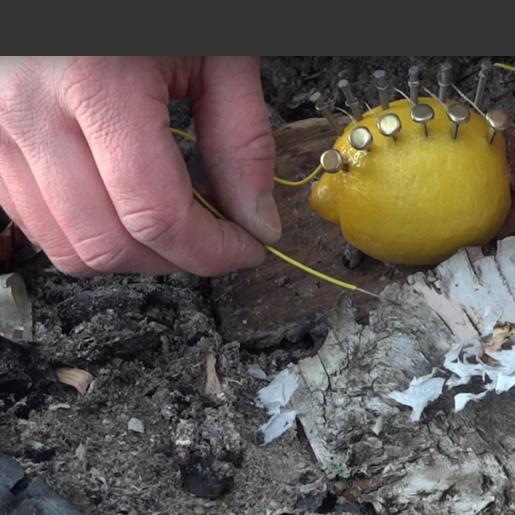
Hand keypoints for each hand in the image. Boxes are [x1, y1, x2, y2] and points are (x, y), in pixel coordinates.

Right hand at [0, 56, 277, 276]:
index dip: (211, 249)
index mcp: (96, 82)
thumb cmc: (150, 0)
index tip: (246, 247)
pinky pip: (34, 221)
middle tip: (219, 244)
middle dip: (177, 260)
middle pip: (108, 242)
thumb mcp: (216, 52)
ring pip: (65, 245)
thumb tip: (257, 220)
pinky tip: (126, 210)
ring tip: (176, 230)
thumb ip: (242, 140)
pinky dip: (88, 233)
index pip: (155, 213)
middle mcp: (29, 110)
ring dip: (132, 256)